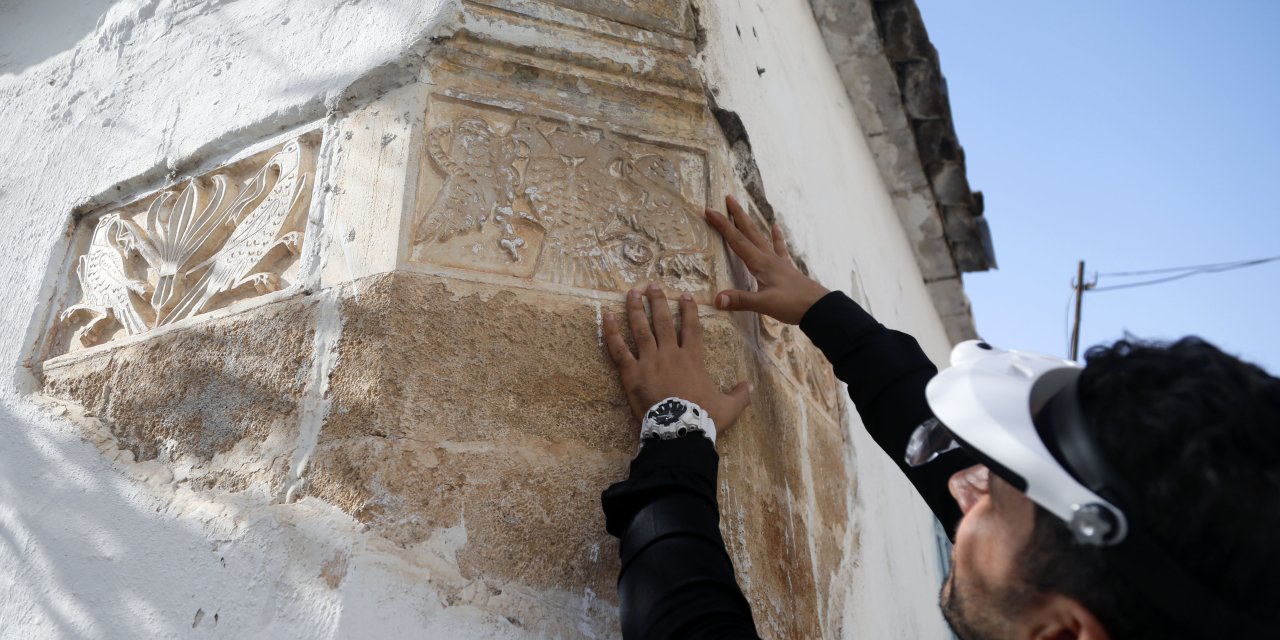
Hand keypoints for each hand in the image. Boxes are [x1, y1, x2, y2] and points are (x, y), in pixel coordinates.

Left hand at [603, 284, 752, 430]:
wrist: (678, 430)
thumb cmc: (704, 418)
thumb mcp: (729, 407)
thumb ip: (740, 395)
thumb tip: (750, 386)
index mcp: (692, 359)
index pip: (692, 328)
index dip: (689, 310)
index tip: (685, 295)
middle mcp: (670, 354)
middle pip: (663, 322)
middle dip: (658, 302)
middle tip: (652, 286)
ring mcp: (649, 361)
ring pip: (641, 329)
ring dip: (635, 309)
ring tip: (632, 292)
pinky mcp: (631, 373)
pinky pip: (619, 349)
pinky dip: (611, 332)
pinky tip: (606, 315)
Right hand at [705, 195, 829, 324]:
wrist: (819, 307)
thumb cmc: (793, 304)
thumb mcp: (765, 304)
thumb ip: (741, 300)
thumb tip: (717, 299)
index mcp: (761, 263)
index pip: (737, 240)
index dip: (722, 225)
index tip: (710, 210)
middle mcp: (769, 258)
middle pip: (749, 232)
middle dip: (737, 215)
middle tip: (728, 198)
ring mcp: (779, 262)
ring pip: (761, 237)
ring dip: (751, 223)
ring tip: (745, 210)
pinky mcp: (786, 268)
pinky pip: (779, 248)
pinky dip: (776, 237)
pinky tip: (775, 227)